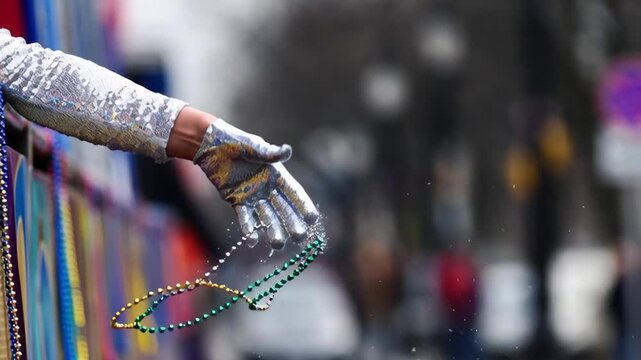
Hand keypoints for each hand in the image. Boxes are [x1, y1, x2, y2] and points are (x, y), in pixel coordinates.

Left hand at [194, 119, 318, 248]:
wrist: (211, 145)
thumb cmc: (235, 141)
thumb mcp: (253, 146)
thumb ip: (269, 152)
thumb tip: (287, 150)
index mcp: (276, 174)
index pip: (294, 192)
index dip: (303, 205)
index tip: (313, 219)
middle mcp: (267, 188)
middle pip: (283, 209)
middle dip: (292, 223)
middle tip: (299, 238)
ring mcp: (252, 196)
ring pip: (266, 217)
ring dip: (273, 230)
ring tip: (278, 245)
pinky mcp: (236, 200)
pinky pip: (245, 217)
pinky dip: (249, 228)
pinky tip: (252, 240)